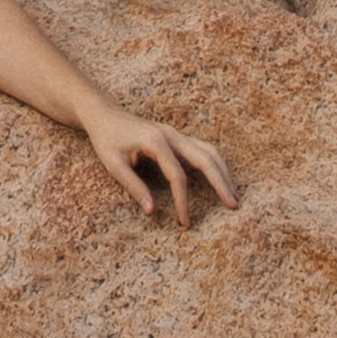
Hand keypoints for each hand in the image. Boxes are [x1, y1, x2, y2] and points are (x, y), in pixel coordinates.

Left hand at [83, 106, 239, 224]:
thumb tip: (152, 211)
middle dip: (220, 181)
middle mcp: (171, 135)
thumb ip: (133, 186)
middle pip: (204, 157)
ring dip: (223, 171)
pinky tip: (220, 180)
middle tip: (233, 205)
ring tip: (232, 195)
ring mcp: (176, 134)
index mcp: (156, 141)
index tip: (185, 222)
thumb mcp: (113, 164)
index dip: (183, 201)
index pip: (178, 175)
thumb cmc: (107, 140)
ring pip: (208, 150)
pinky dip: (215, 164)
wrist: (104, 115)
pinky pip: (202, 149)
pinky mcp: (176, 137)